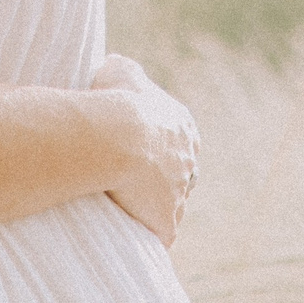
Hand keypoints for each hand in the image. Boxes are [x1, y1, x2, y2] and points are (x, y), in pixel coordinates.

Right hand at [93, 53, 197, 245]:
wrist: (114, 136)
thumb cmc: (114, 101)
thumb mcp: (121, 70)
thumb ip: (125, 69)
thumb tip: (118, 65)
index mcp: (183, 129)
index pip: (177, 142)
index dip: (156, 147)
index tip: (137, 150)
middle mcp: (189, 163)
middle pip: (178, 175)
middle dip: (159, 179)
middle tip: (129, 181)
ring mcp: (179, 195)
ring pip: (169, 206)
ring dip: (151, 208)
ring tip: (123, 209)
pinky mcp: (166, 222)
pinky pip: (158, 234)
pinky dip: (146, 234)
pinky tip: (129, 237)